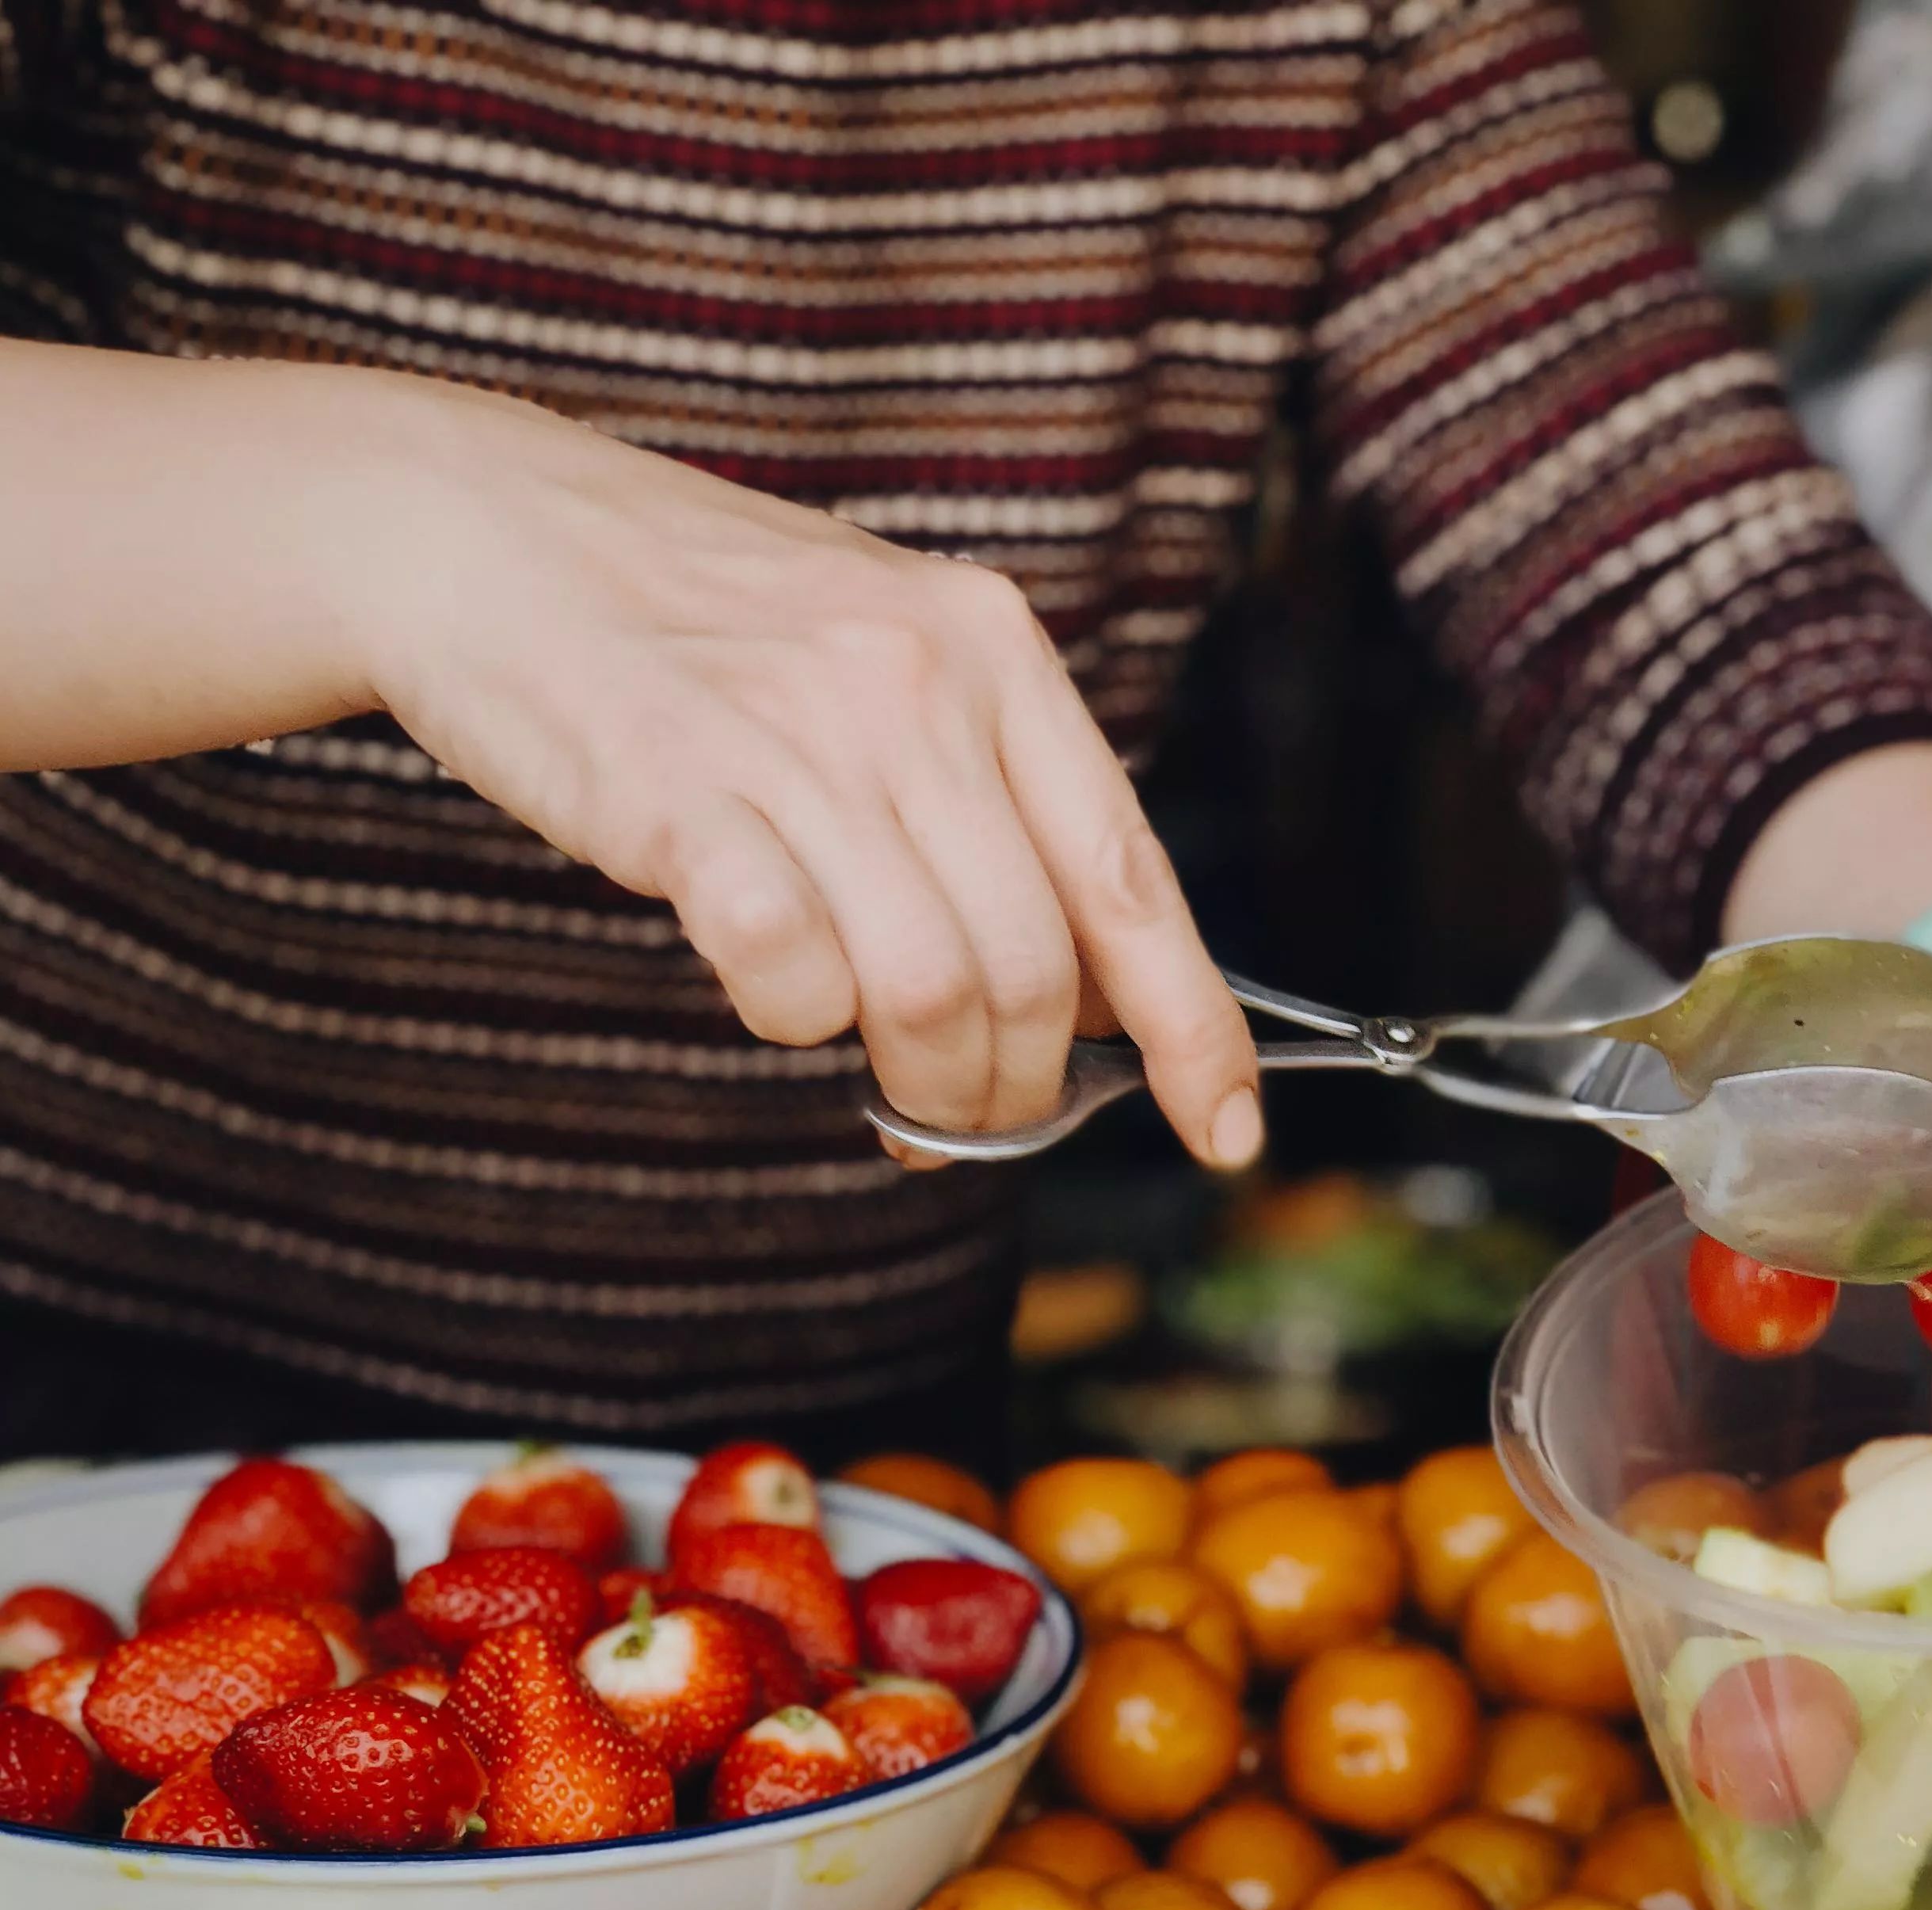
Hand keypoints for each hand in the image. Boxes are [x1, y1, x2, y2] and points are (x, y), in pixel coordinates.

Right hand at [347, 383, 1262, 1165]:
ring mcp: (803, 737)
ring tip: (889, 1095)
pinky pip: (791, 978)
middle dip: (1017, 1091)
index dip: (1193, 1030)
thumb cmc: (698, 628)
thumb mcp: (886, 663)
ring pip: (930, 994)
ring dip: (922, 1087)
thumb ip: (991, 810)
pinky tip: (771, 984)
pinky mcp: (685, 795)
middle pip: (1034, 971)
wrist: (484, 531)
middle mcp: (920, 688)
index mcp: (995, 654)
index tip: (1224, 1133)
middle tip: (970, 1120)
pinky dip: (792, 1022)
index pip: (1132, 881)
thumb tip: (1090, 1000)